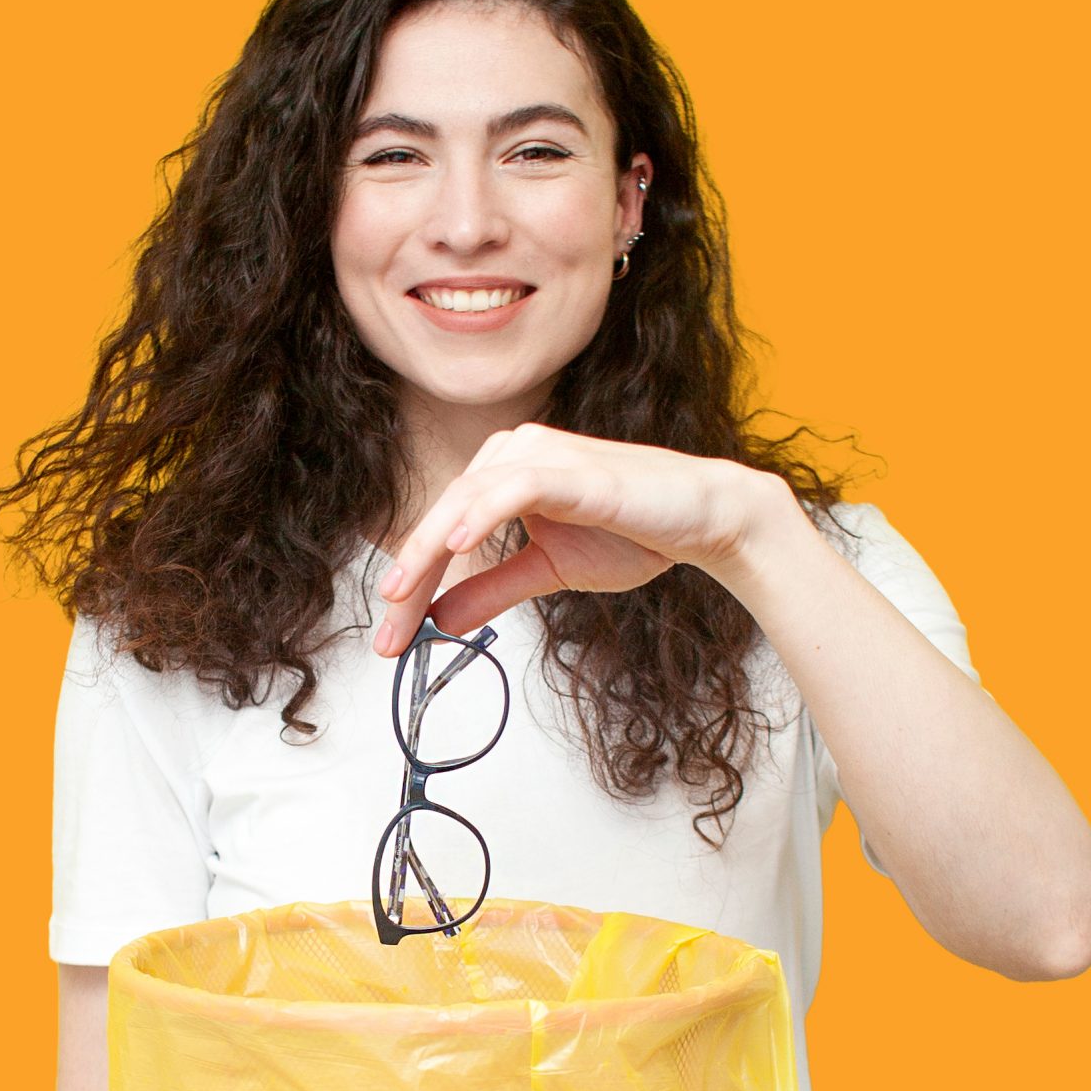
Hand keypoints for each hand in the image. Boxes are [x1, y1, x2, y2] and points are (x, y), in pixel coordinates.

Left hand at [372, 424, 775, 656]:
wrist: (702, 518)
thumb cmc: (634, 531)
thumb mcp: (548, 571)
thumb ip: (493, 590)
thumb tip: (442, 620)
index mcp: (503, 474)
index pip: (442, 532)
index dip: (411, 586)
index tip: (390, 637)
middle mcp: (514, 453)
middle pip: (442, 517)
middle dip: (409, 579)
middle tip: (387, 635)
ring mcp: (540, 455)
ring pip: (464, 500)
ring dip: (427, 551)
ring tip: (402, 596)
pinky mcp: (569, 468)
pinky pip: (512, 486)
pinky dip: (480, 514)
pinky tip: (457, 544)